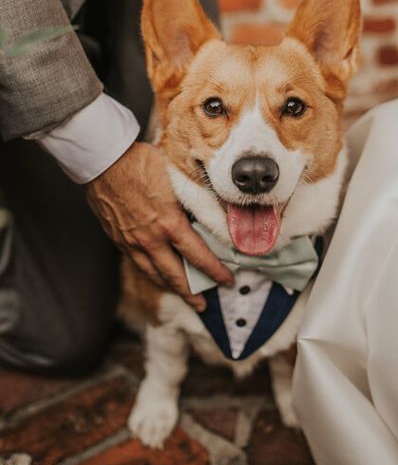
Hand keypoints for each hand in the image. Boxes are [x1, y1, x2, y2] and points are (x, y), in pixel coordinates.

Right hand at [86, 141, 232, 310]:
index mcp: (170, 224)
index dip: (215, 271)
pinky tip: (156, 273)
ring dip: (169, 287)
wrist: (103, 159)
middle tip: (203, 305)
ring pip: (153, 274)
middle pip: (174, 276)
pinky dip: (150, 273)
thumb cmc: (141, 161)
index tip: (227, 280)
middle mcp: (150, 239)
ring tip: (182, 295)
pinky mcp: (117, 238)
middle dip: (191, 294)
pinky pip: (137, 263)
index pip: (198, 257)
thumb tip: (212, 207)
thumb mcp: (177, 177)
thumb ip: (193, 197)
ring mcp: (131, 241)